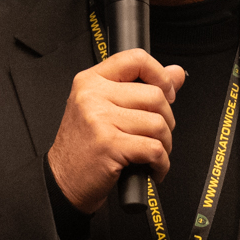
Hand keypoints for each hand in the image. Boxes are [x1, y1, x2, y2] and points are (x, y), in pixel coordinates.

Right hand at [48, 49, 185, 213]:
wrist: (63, 180)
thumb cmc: (84, 147)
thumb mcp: (105, 109)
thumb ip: (141, 87)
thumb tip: (176, 73)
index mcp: (90, 81)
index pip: (136, 59)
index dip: (160, 75)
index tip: (167, 92)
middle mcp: (92, 96)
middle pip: (155, 95)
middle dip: (167, 120)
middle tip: (156, 135)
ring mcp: (100, 120)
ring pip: (157, 124)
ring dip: (164, 145)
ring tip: (151, 154)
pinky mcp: (110, 145)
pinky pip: (154, 149)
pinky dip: (161, 163)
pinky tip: (151, 167)